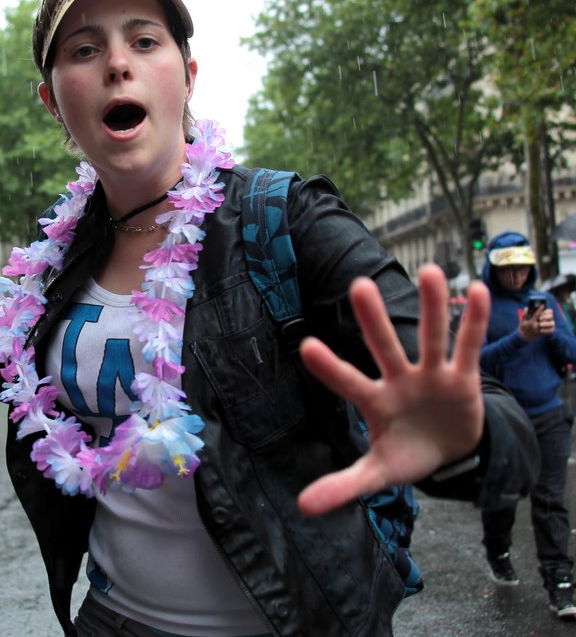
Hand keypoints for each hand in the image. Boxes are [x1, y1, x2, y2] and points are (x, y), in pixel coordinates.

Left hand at [296, 263, 486, 515]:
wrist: (449, 452)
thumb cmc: (406, 454)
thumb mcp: (377, 474)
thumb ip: (342, 485)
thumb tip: (302, 508)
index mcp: (375, 401)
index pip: (347, 382)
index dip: (329, 367)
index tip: (305, 345)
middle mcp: (400, 380)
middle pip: (385, 345)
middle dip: (373, 319)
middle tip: (359, 284)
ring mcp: (431, 375)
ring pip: (431, 336)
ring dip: (432, 307)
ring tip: (431, 272)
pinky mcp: (463, 377)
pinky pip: (469, 346)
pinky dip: (474, 322)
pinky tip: (477, 291)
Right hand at [520, 305, 552, 340]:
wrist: (523, 338)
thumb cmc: (522, 328)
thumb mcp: (521, 321)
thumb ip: (524, 314)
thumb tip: (526, 308)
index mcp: (531, 322)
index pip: (537, 314)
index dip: (540, 309)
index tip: (543, 305)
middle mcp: (536, 325)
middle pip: (543, 318)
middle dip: (545, 313)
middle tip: (546, 310)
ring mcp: (539, 329)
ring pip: (545, 322)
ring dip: (546, 318)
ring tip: (546, 315)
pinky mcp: (540, 332)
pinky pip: (545, 327)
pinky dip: (546, 324)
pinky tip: (546, 321)